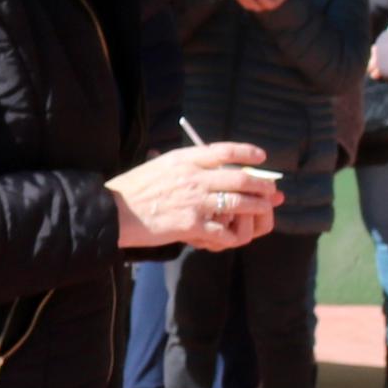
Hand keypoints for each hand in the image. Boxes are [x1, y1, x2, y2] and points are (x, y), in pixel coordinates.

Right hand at [111, 141, 278, 251]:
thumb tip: (212, 166)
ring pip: (240, 204)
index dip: (247, 154)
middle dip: (262, 185)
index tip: (261, 158)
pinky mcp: (191, 225)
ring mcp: (195, 202)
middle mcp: (194, 177)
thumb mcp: (160, 164)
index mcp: (186, 159)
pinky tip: (234, 236)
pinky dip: (233, 235)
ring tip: (264, 210)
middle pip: (241, 179)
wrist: (115, 212)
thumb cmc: (134, 189)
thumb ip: (187, 164)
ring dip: (257, 208)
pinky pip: (223, 232)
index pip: (225, 151)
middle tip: (271, 190)